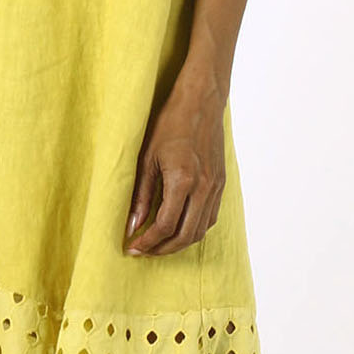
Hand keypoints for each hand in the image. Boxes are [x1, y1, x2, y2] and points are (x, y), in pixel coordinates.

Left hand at [125, 77, 224, 255]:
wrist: (201, 102)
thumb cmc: (170, 123)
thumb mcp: (147, 158)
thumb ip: (140, 194)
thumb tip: (133, 225)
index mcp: (183, 180)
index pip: (165, 226)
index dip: (148, 241)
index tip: (132, 247)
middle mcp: (204, 188)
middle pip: (185, 235)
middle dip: (163, 249)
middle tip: (144, 251)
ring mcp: (216, 187)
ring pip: (200, 230)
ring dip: (179, 242)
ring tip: (159, 243)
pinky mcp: (221, 183)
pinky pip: (210, 217)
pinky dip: (194, 229)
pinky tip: (178, 227)